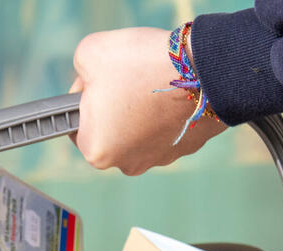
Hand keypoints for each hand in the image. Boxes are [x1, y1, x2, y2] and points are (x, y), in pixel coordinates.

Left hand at [69, 27, 225, 175]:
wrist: (205, 67)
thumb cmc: (142, 63)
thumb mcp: (89, 54)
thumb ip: (80, 72)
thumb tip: (90, 81)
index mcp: (96, 151)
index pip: (77, 122)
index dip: (85, 95)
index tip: (99, 77)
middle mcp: (126, 164)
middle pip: (110, 128)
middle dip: (115, 103)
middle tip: (128, 76)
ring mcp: (160, 159)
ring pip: (139, 128)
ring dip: (141, 106)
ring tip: (151, 81)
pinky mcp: (187, 147)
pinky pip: (167, 126)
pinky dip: (166, 110)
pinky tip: (170, 89)